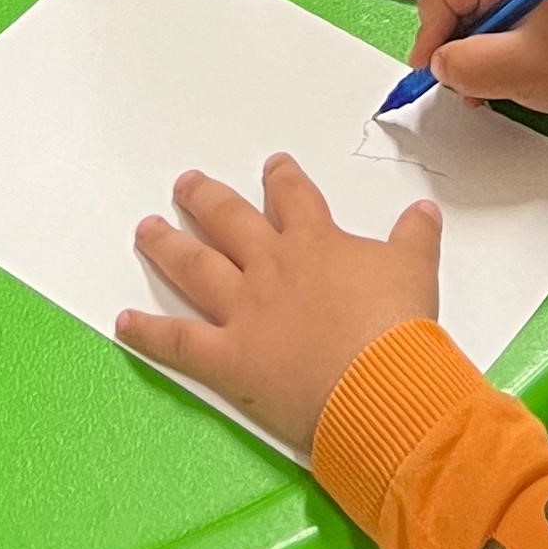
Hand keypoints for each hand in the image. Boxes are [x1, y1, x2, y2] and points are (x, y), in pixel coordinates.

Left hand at [117, 155, 438, 451]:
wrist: (379, 382)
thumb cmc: (399, 326)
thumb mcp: (416, 270)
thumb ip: (415, 237)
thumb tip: (423, 210)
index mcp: (316, 243)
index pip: (293, 197)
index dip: (280, 179)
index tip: (271, 167)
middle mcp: (272, 267)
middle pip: (229, 220)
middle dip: (205, 199)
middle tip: (185, 184)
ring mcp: (244, 310)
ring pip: (196, 267)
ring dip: (168, 246)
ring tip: (147, 229)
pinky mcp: (228, 358)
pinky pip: (178, 341)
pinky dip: (148, 332)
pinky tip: (124, 322)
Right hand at [412, 0, 547, 126]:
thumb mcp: (519, 68)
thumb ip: (468, 66)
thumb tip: (439, 63)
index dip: (429, 31)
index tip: (433, 69)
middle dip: (450, 43)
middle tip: (460, 81)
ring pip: (473, 12)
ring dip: (471, 51)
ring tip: (488, 85)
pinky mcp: (535, 3)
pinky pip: (495, 20)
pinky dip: (491, 48)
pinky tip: (508, 74)